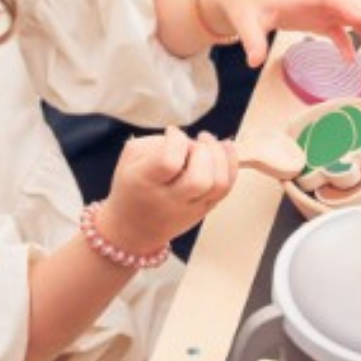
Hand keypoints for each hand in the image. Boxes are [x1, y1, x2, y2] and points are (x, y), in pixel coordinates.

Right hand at [100, 126, 236, 252]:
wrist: (134, 228)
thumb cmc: (131, 187)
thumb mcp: (129, 159)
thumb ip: (155, 143)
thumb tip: (188, 140)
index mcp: (144, 184)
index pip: (169, 162)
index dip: (176, 140)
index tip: (171, 132)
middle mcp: (169, 200)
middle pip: (199, 178)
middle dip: (201, 151)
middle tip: (191, 143)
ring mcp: (190, 209)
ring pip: (218, 184)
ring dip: (219, 156)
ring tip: (207, 142)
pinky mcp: (204, 210)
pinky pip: (226, 189)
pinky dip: (231, 165)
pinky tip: (224, 148)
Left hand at [203, 0, 360, 69]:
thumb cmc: (243, 2)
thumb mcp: (245, 21)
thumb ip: (252, 40)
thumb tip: (254, 61)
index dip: (350, 6)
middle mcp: (313, 0)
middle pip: (348, 5)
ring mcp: (316, 10)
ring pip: (348, 17)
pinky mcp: (313, 20)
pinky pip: (336, 30)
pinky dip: (346, 43)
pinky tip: (352, 60)